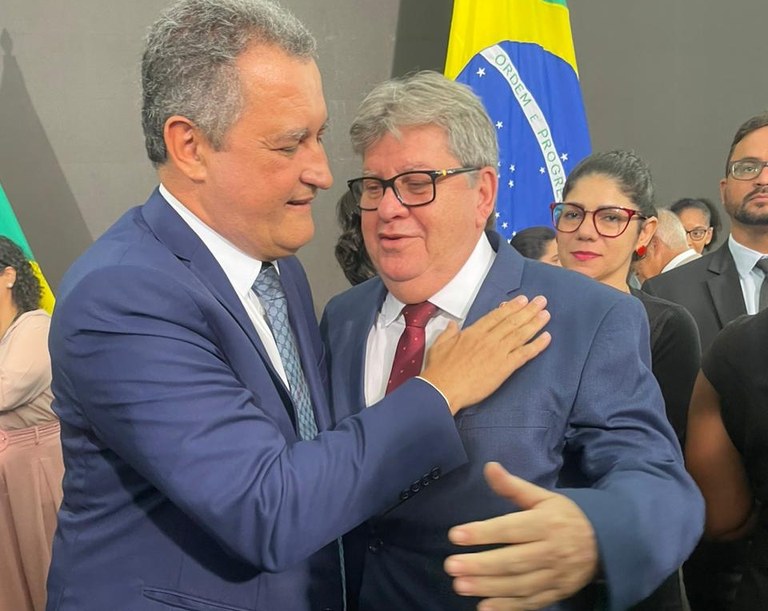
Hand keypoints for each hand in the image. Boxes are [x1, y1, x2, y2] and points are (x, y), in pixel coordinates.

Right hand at [421, 296, 549, 413]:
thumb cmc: (439, 369)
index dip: (511, 307)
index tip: (522, 299)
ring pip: (520, 334)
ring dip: (535, 323)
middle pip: (512, 321)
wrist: (443, 389)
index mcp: (473, 332)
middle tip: (541, 301)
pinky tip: (547, 337)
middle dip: (528, 310)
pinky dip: (537, 345)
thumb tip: (452, 324)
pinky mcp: (504, 368)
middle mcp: (488, 339)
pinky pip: (524, 354)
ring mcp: (498, 352)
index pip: (496, 316)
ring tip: (546, 314)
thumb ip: (449, 332)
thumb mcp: (440, 344)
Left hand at [444, 462, 597, 610]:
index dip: (482, 532)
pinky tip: (484, 607)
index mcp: (546, 523)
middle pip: (513, 560)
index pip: (510, 529)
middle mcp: (551, 551)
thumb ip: (513, 486)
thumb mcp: (542, 497)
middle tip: (451, 565)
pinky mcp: (556, 593)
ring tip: (460, 585)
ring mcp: (555, 576)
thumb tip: (489, 467)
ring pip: (519, 585)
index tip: (454, 535)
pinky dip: (508, 607)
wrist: (604, 544)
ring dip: (489, 587)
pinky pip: (531, 603)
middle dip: (481, 565)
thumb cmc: (564, 517)